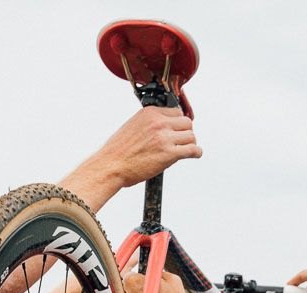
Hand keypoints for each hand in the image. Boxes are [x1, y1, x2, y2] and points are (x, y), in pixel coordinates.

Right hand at [63, 107, 200, 209]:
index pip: (175, 111)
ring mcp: (165, 138)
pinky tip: (194, 155)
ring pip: (191, 136)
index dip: (178, 123)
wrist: (110, 166)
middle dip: (185, 132)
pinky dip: (196, 153)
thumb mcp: (132, 126)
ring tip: (186, 149)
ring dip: (190, 143)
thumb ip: (149, 123)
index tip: (178, 130)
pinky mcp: (169, 154)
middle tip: (181, 141)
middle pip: (186, 122)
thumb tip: (162, 127)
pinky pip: (192, 150)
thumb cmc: (117, 151)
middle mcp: (159, 123)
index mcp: (150, 113)